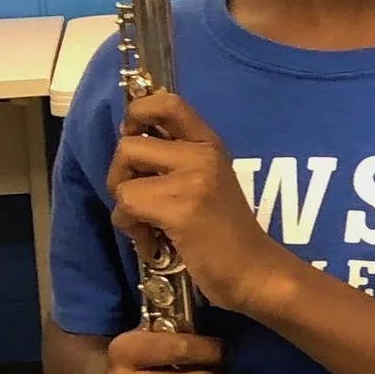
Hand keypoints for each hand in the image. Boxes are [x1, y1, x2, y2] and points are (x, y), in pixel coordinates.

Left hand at [106, 90, 287, 315]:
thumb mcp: (207, 181)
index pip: (167, 102)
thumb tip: (128, 142)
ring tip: (149, 226)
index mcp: (209, 143)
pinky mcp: (181, 209)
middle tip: (140, 203)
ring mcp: (193, 180)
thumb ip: (175, 159)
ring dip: (125, 208)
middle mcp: (202, 154)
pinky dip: (132, 230)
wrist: (254, 271)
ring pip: (122, 180)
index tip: (135, 140)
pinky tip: (154, 244)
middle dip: (120, 177)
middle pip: (127, 145)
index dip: (137, 113)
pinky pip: (127, 207)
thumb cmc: (226, 233)